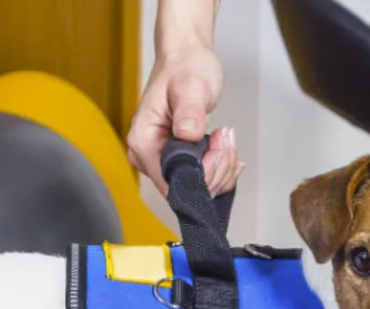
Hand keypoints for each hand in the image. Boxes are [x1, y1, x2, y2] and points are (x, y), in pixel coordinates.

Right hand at [126, 43, 243, 195]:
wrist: (185, 59)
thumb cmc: (184, 68)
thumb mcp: (191, 85)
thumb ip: (189, 110)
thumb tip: (187, 133)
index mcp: (143, 142)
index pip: (172, 183)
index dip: (202, 173)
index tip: (215, 145)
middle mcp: (148, 157)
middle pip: (187, 188)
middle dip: (216, 167)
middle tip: (223, 136)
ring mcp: (162, 160)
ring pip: (198, 187)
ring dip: (222, 166)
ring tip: (224, 136)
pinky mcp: (177, 161)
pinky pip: (203, 180)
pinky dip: (222, 167)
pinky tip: (226, 149)